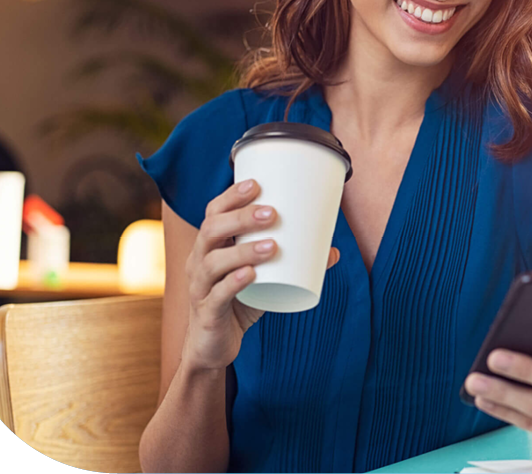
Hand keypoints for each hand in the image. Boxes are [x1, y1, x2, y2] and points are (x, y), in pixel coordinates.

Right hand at [181, 179, 339, 371]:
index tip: (256, 184)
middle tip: (272, 213)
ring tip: (272, 245)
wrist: (213, 347)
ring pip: (214, 262)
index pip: (213, 213)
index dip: (231, 197)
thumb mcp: (265, 279)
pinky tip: (250, 275)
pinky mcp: (207, 314)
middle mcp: (198, 262)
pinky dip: (234, 283)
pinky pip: (216, 296)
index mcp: (210, 247)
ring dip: (243, 250)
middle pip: (211, 231)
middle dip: (241, 218)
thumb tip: (333, 251)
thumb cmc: (238, 303)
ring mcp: (200, 288)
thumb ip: (294, 263)